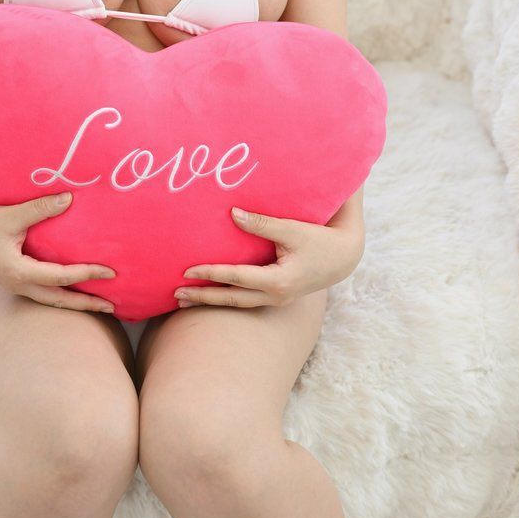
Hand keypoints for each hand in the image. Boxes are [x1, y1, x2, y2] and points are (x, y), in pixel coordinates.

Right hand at [0, 191, 116, 312]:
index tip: (111, 272)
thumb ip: (40, 208)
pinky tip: (70, 287)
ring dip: (73, 301)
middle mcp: (19, 285)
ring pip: (50, 299)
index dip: (89, 274)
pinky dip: (60, 293)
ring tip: (96, 302)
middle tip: (113, 307)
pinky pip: (42, 292)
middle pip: (59, 300)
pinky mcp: (11, 279)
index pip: (63, 277)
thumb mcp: (11, 216)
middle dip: (86, 304)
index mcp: (20, 273)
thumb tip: (69, 198)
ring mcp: (14, 285)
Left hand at [174, 206, 363, 308]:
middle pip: (231, 299)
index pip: (235, 278)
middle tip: (174, 295)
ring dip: (212, 300)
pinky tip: (212, 294)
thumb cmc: (319, 239)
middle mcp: (275, 296)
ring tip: (185, 300)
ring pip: (238, 303)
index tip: (186, 271)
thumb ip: (262, 223)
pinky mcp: (278, 297)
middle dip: (202, 298)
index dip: (209, 274)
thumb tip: (232, 213)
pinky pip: (247, 300)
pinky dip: (227, 298)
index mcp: (277, 281)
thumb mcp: (292, 229)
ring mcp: (277, 300)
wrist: (344, 257)